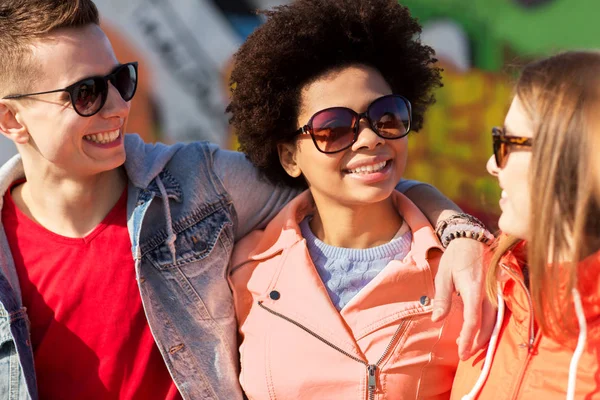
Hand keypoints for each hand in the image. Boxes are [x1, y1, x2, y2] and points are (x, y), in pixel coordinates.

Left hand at [432, 238, 495, 360]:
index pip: (473, 320)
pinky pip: (497, 313)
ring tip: (469, 345)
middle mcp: (488, 293)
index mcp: (473, 289)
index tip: (462, 353)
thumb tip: (437, 320)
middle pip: (487, 325)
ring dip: (484, 336)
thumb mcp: (443, 275)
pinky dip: (489, 325)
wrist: (472, 238)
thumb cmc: (455, 256)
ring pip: (494, 321)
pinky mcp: (498, 291)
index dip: (467, 339)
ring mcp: (496, 292)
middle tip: (465, 354)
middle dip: (477, 342)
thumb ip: (442, 299)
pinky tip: (479, 331)